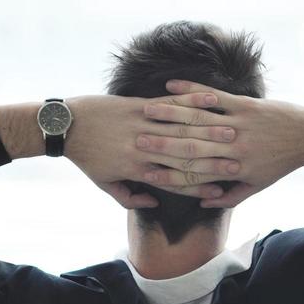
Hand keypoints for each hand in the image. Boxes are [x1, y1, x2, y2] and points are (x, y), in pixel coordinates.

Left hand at [64, 94, 240, 208]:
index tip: (220, 190)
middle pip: (184, 156)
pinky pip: (168, 104)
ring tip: (232, 132)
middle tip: (237, 162)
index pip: (174, 181)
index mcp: (137, 169)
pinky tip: (209, 100)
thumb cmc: (86, 157)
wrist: (66, 125)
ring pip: (180, 128)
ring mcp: (141, 124)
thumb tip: (153, 203)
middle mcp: (142, 148)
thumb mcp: (105, 183)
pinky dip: (190, 101)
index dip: (198, 186)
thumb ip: (130, 197)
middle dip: (212, 160)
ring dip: (208, 130)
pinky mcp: (136, 105)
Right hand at [137, 80, 303, 207]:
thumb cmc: (280, 164)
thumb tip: (204, 201)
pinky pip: (213, 96)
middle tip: (136, 139)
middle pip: (191, 145)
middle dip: (161, 142)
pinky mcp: (244, 104)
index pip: (195, 172)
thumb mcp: (256, 186)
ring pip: (198, 118)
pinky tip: (170, 84)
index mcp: (234, 169)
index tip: (146, 170)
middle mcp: (234, 147)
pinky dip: (190, 90)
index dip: (169, 171)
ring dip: (170, 113)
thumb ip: (229, 196)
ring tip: (145, 110)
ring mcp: (238, 123)